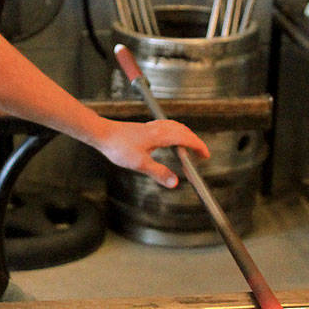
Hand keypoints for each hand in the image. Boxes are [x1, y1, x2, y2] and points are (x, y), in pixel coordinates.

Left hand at [95, 119, 209, 187]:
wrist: (102, 133)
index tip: (206, 155)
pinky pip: (166, 127)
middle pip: (183, 131)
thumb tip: (175, 182)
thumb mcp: (140, 164)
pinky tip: (168, 139)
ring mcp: (151, 126)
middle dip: (194, 141)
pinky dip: (175, 132)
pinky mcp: (145, 128)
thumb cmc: (118, 146)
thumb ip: (159, 173)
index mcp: (161, 135)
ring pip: (175, 127)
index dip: (198, 146)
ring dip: (185, 135)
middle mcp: (158, 128)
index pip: (187, 138)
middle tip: (200, 153)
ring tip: (188, 147)